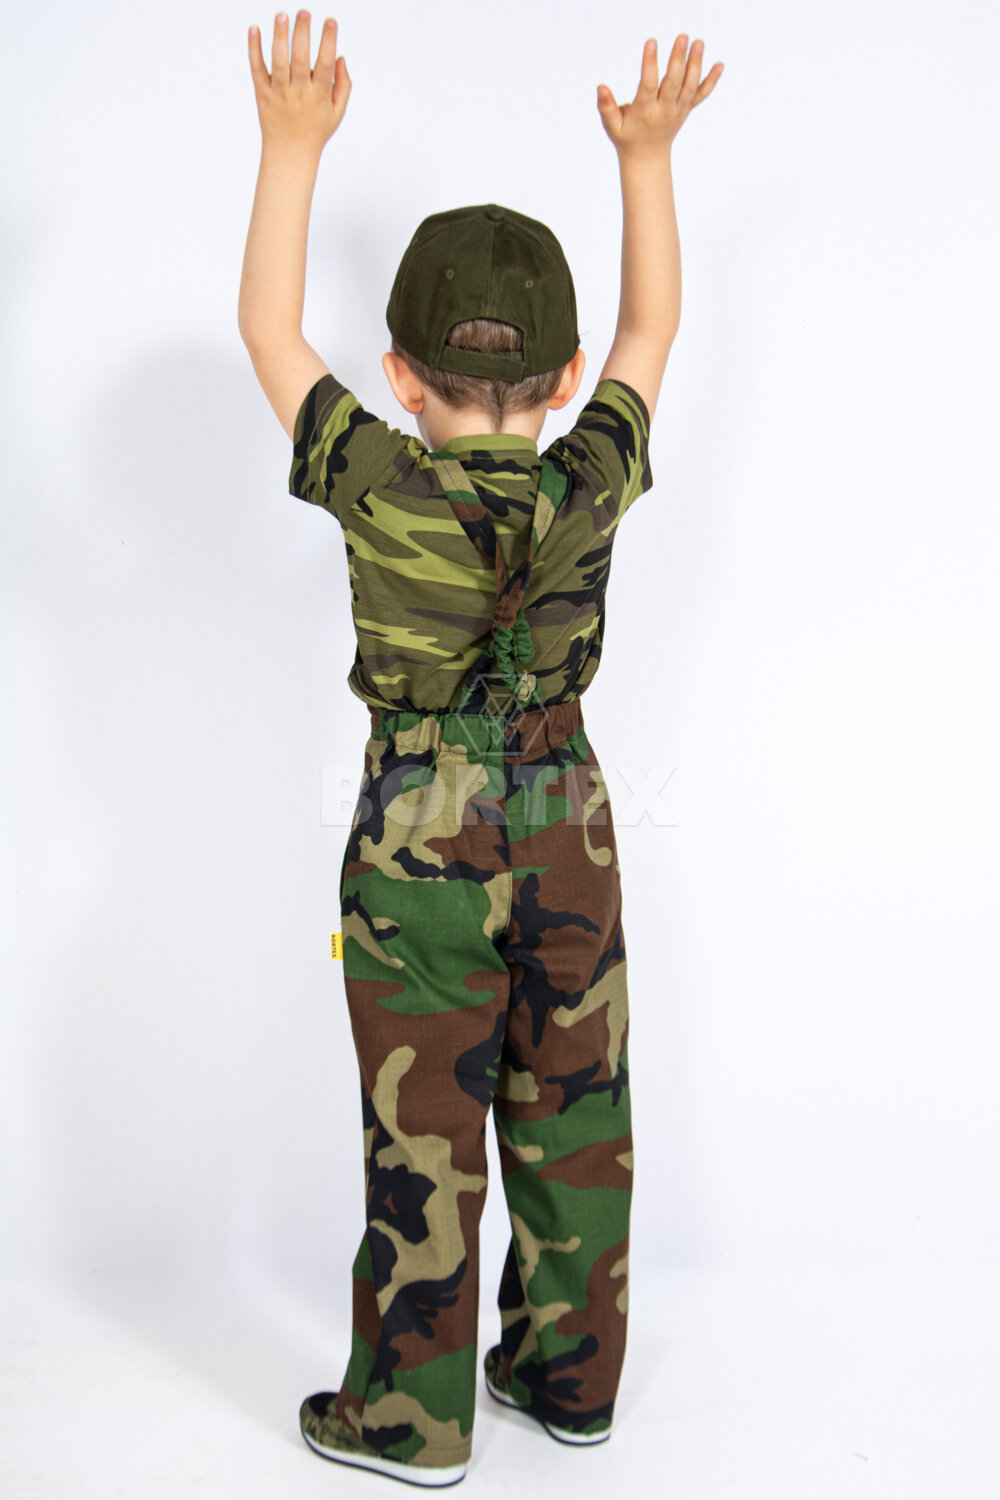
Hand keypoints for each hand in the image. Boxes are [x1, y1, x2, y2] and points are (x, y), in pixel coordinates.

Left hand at [248, 11, 350, 152]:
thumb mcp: (337, 113)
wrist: (290, 154)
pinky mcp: (263, 94)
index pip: (325, 64)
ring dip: (280, 37)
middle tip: (304, 12)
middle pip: (300, 59)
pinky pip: (257, 69)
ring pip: (279, 62)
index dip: (328, 41)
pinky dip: (254, 49)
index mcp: (319, 95)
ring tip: (282, 15)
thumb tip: (340, 57)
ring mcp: (279, 93)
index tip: (330, 22)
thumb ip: (343, 85)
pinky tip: (254, 29)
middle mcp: (299, 93)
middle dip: (302, 34)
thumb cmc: (315, 131)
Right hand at [597, 36, 722, 155]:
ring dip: (696, 65)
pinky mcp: (687, 109)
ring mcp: (678, 110)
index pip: (648, 85)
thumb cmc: (626, 137)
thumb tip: (601, 87)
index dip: (650, 64)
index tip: (651, 42)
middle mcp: (664, 111)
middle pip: (673, 83)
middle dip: (678, 60)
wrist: (647, 157)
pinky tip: (720, 64)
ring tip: (698, 43)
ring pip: (689, 86)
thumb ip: (606, 107)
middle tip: (682, 37)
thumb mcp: (612, 126)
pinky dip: (712, 81)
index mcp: (645, 112)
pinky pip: (701, 95)